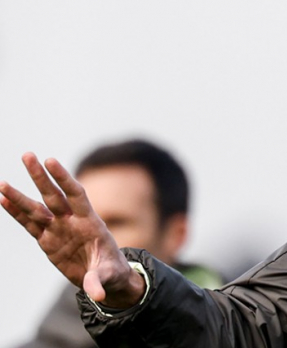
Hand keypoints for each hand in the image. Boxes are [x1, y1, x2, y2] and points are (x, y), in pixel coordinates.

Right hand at [0, 153, 144, 308]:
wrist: (105, 278)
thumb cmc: (112, 271)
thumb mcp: (108, 276)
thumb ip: (100, 281)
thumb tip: (97, 294)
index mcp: (90, 222)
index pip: (76, 194)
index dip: (64, 178)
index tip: (51, 161)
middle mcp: (71, 221)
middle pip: (53, 195)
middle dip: (40, 177)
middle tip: (27, 155)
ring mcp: (58, 230)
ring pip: (36, 209)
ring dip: (20, 196)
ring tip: (2, 183)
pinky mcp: (47, 241)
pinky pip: (29, 225)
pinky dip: (16, 214)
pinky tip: (2, 200)